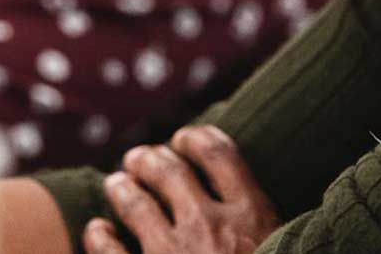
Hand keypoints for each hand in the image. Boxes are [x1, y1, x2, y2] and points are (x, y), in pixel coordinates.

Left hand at [84, 125, 279, 253]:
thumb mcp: (283, 251)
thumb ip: (263, 229)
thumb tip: (248, 208)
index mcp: (251, 215)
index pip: (218, 152)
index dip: (197, 139)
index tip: (185, 139)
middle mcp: (211, 225)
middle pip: (170, 170)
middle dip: (151, 159)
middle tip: (139, 159)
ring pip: (135, 202)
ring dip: (121, 188)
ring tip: (116, 184)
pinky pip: (110, 249)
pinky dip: (99, 236)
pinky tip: (97, 230)